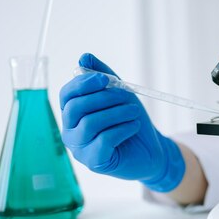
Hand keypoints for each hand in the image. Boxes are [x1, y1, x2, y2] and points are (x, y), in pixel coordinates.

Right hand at [59, 53, 184, 191]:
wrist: (151, 150)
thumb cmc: (131, 121)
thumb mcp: (120, 94)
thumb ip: (103, 76)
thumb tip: (84, 57)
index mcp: (73, 114)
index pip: (67, 94)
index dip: (84, 83)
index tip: (105, 79)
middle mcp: (70, 131)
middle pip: (76, 107)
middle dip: (104, 97)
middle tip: (127, 96)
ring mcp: (79, 149)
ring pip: (91, 123)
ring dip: (117, 113)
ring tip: (134, 112)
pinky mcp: (94, 161)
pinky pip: (104, 140)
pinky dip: (122, 129)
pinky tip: (133, 126)